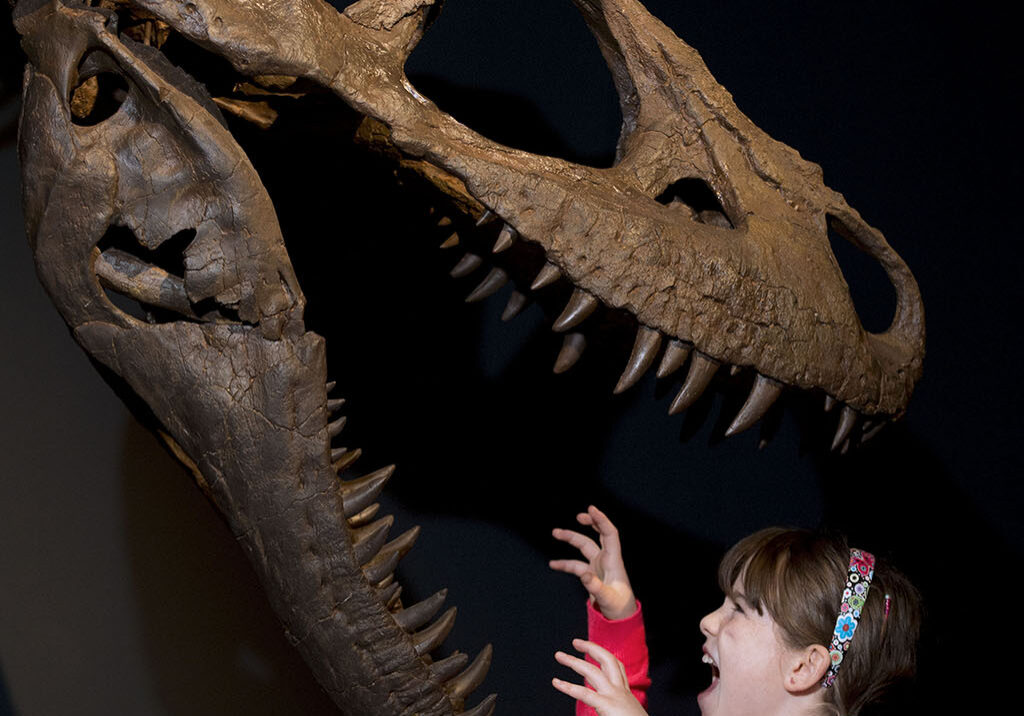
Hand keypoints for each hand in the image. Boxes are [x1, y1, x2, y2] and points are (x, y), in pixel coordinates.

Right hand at [550, 505, 636, 619]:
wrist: (621, 619)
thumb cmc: (619, 609)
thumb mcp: (607, 599)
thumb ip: (595, 587)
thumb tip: (583, 574)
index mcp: (614, 561)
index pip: (609, 534)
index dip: (601, 520)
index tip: (591, 508)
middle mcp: (607, 560)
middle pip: (598, 535)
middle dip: (589, 522)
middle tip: (578, 516)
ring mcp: (598, 566)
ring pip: (584, 546)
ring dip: (571, 539)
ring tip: (555, 533)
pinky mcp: (591, 574)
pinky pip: (576, 564)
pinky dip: (565, 563)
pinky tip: (553, 564)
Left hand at [553, 639, 648, 715]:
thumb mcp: (627, 715)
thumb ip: (613, 709)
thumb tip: (603, 710)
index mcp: (626, 695)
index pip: (617, 668)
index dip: (604, 655)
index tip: (593, 649)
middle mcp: (621, 692)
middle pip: (608, 661)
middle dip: (591, 648)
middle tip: (576, 642)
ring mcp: (615, 697)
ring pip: (593, 671)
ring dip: (574, 661)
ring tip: (559, 655)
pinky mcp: (607, 705)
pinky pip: (585, 693)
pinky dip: (568, 687)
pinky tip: (557, 682)